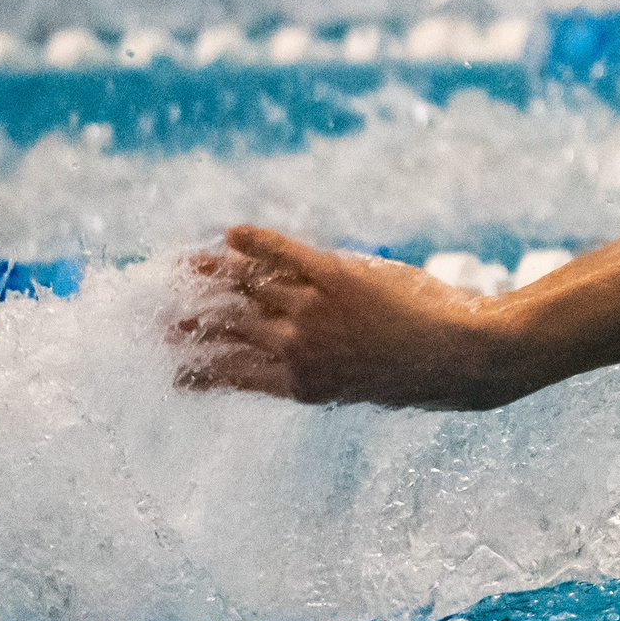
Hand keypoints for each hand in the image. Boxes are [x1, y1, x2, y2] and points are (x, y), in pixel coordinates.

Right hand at [171, 227, 522, 408]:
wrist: (465, 358)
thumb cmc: (417, 374)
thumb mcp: (353, 384)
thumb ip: (312, 369)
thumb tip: (284, 357)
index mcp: (297, 385)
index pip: (221, 372)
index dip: (186, 363)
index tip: (163, 357)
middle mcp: (296, 349)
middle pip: (222, 326)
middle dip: (182, 315)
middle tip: (154, 305)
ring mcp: (313, 311)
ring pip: (244, 285)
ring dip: (211, 272)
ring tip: (186, 264)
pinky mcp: (336, 275)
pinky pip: (282, 252)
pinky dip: (255, 241)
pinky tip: (233, 235)